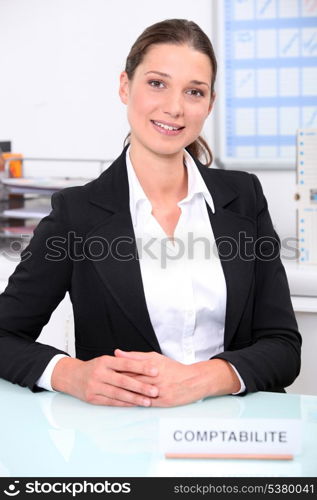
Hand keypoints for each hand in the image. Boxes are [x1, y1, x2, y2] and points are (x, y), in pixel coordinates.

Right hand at [51, 355, 158, 406]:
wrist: (71, 376)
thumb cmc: (94, 367)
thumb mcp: (106, 360)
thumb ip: (123, 361)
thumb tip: (144, 362)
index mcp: (104, 361)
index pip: (126, 364)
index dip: (141, 367)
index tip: (155, 370)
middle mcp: (99, 373)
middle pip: (123, 381)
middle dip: (141, 386)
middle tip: (155, 390)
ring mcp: (94, 387)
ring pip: (118, 394)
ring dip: (134, 398)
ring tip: (147, 401)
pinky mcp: (92, 399)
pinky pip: (111, 402)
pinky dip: (124, 404)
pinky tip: (134, 405)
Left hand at [115, 350, 240, 406]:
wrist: (194, 381)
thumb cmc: (173, 368)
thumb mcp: (155, 357)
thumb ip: (135, 356)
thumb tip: (117, 352)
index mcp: (152, 365)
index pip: (130, 367)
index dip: (115, 369)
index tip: (103, 369)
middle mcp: (155, 378)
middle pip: (131, 380)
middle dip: (116, 381)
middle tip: (101, 382)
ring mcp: (159, 391)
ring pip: (137, 393)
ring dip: (122, 394)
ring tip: (108, 394)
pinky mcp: (163, 402)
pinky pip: (145, 403)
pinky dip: (134, 403)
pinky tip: (123, 404)